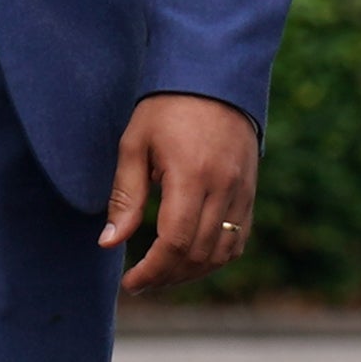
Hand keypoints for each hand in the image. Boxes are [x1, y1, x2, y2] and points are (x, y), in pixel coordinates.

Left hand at [106, 93, 263, 295]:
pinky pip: (240, 239)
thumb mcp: (135, 144)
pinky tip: (193, 260)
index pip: (175, 242)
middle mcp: (223, 187)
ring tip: (164, 276)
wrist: (214, 78)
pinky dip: (217, 258)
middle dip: (167, 277)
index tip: (131, 283)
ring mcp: (242, 191)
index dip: (152, 270)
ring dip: (192, 273)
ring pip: (222, 253)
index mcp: (191, 175)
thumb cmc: (166, 108)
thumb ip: (125, 196)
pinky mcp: (251, 191)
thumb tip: (109, 243)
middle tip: (142, 283)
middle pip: (199, 254)